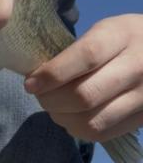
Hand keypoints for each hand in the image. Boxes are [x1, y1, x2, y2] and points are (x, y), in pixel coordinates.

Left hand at [24, 14, 142, 141]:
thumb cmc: (128, 37)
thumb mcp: (107, 28)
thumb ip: (78, 49)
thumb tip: (40, 74)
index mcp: (123, 35)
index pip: (85, 57)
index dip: (53, 73)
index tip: (30, 82)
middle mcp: (137, 67)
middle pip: (85, 95)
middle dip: (51, 100)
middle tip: (38, 94)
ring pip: (92, 121)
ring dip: (62, 118)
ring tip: (53, 107)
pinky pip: (103, 133)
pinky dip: (78, 130)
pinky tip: (70, 118)